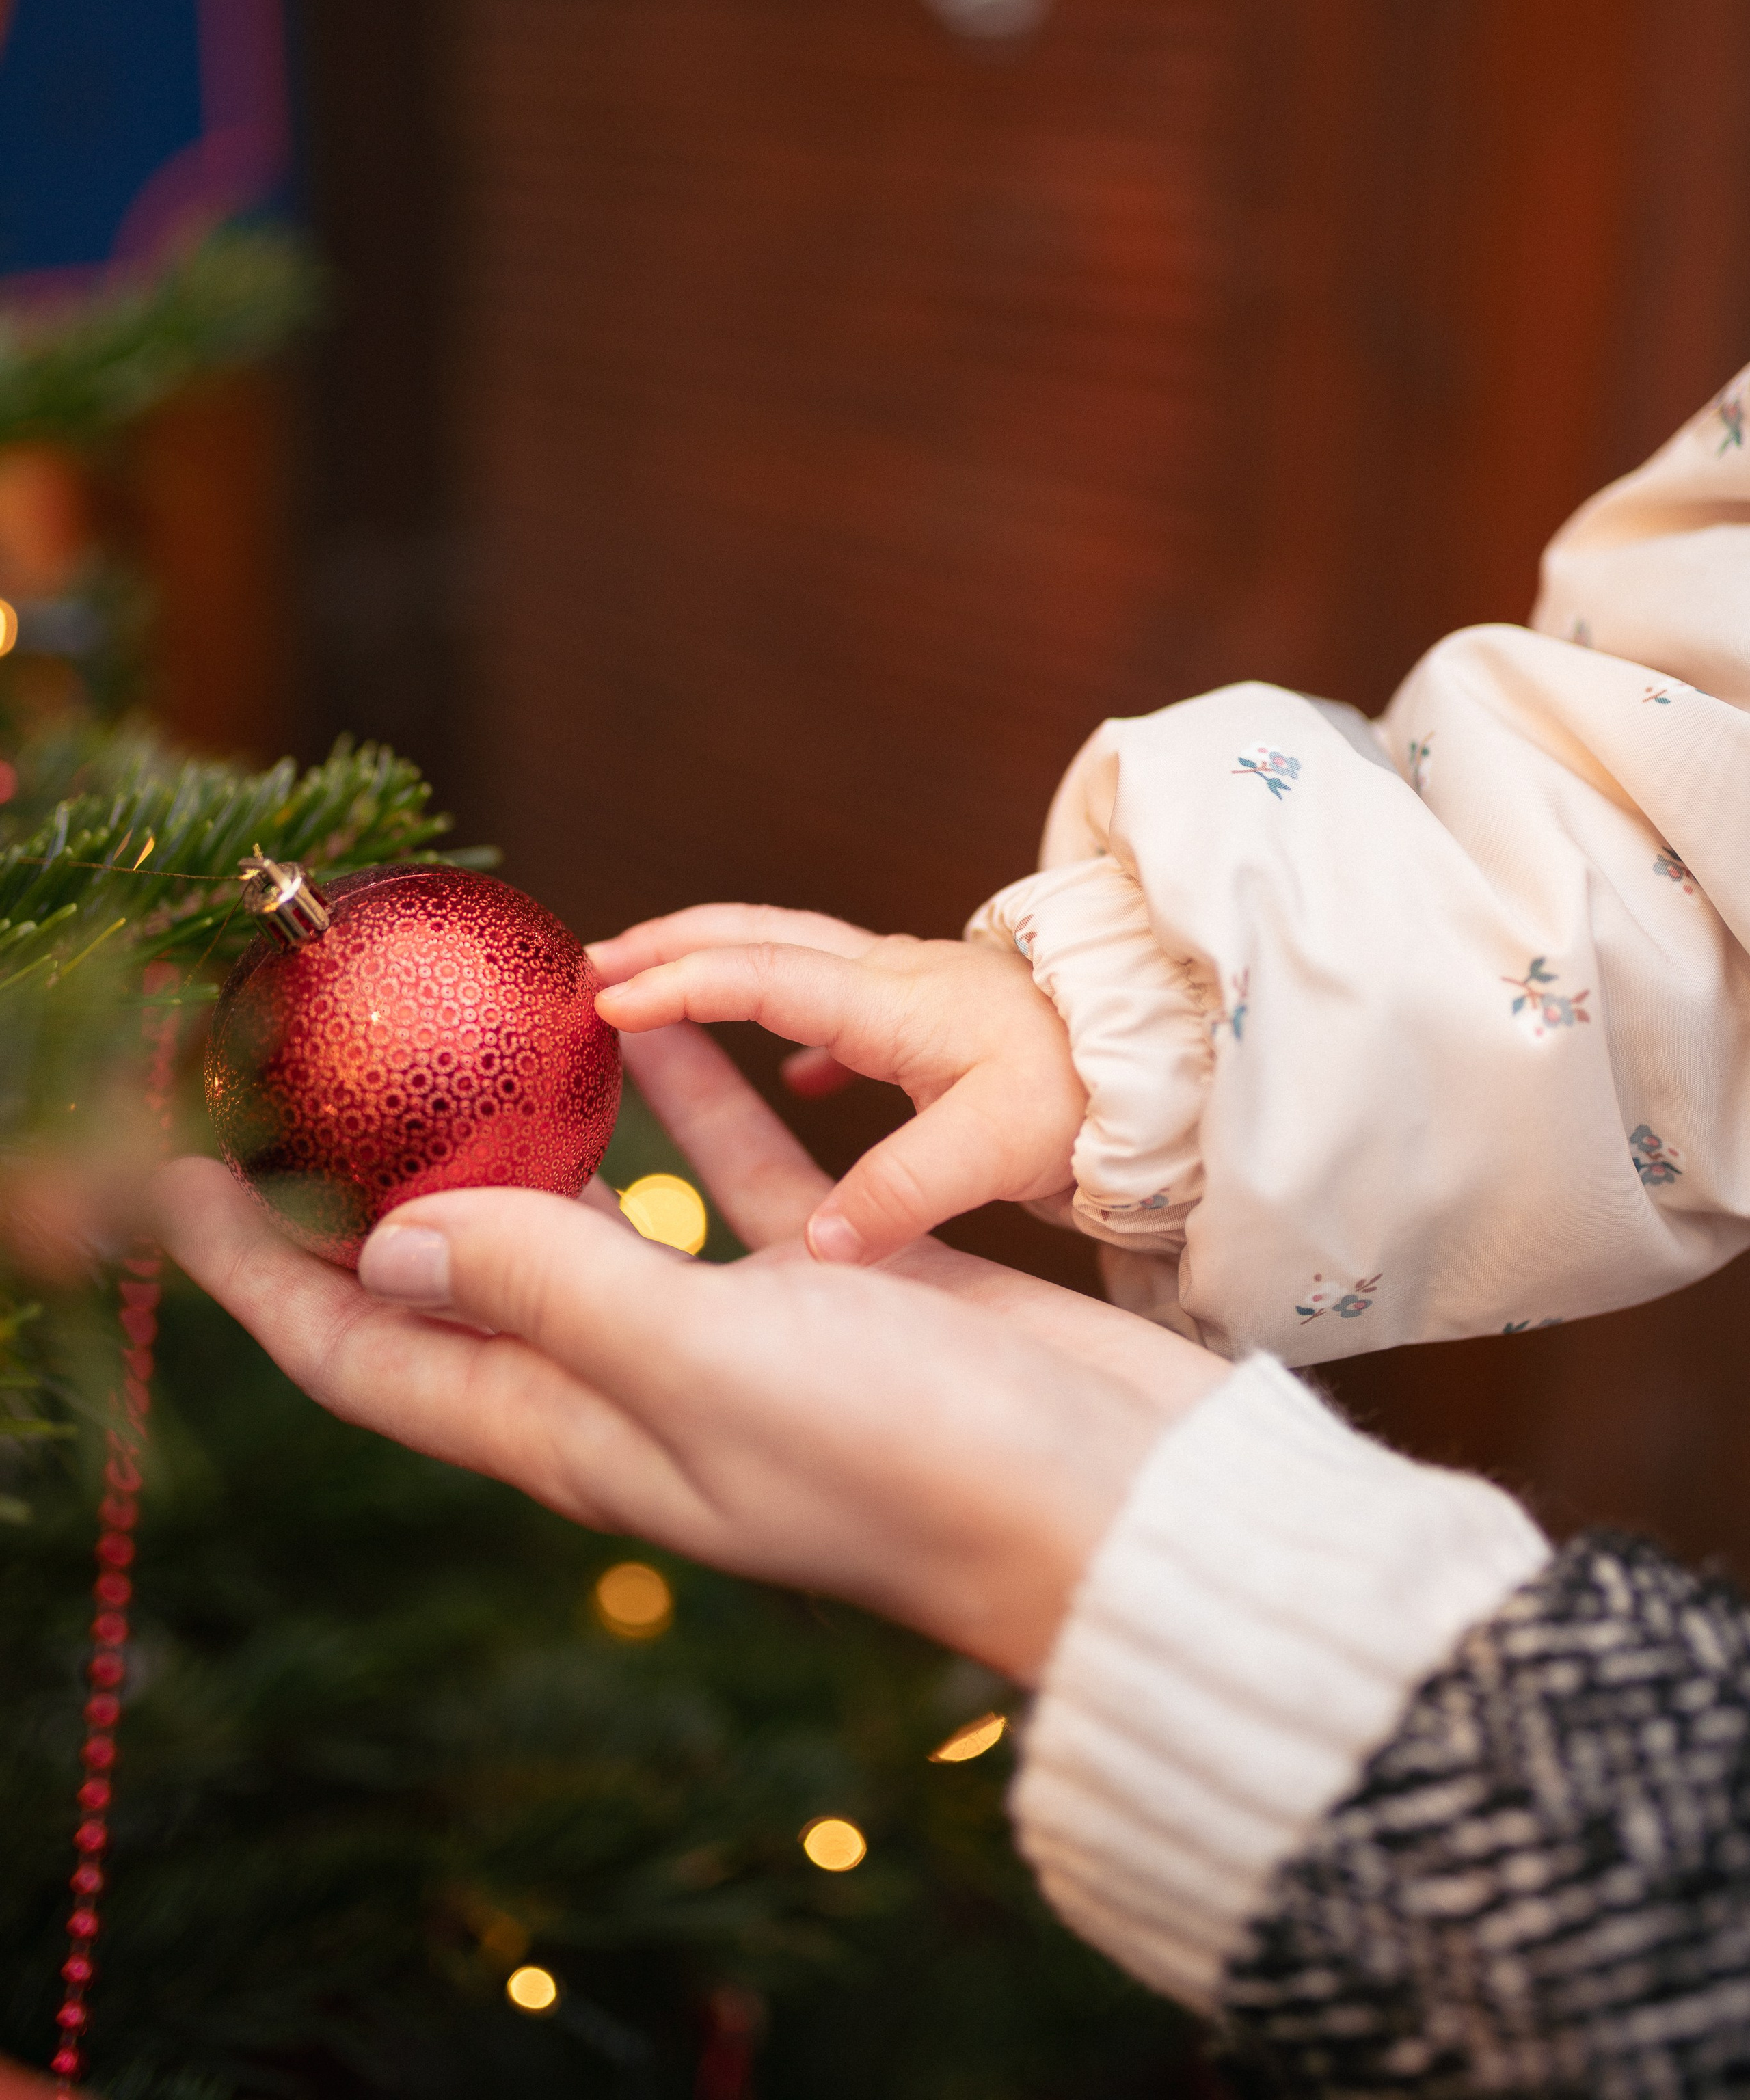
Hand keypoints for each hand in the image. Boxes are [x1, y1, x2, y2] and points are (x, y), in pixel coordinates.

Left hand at [156, 1026, 1222, 1681]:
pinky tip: (656, 1018)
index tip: (179, 1177)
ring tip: (471, 1022)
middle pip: (459, 1278)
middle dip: (368, 1189)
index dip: (259, 1274)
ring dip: (525, 1124)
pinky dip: (681, 1103)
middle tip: (309, 1077)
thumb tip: (388, 1237)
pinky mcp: (828, 1288)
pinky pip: (725, 1178)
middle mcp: (634, 1388)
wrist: (1120, 1508)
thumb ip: (549, 1290)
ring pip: (593, 1213)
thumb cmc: (916, 1459)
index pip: (368, 1349)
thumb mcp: (706, 1369)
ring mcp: (733, 1338)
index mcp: (577, 1434)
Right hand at [588, 905, 1086, 1266]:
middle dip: (665, 943)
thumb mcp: (1001, 1147)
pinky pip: (838, 998)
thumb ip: (905, 1190)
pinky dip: (790, 1016)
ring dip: (712, 963)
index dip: (677, 984)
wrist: (1172, 1062)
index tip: (602, 1002)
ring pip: (789, 953)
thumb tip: (819, 1244)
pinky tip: (791, 1074)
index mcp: (894, 1003)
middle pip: (756, 935)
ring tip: (646, 993)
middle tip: (584, 969)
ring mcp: (913, 991)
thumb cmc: (1094, 1095)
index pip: (761, 975)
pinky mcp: (935, 1019)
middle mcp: (894, 979)